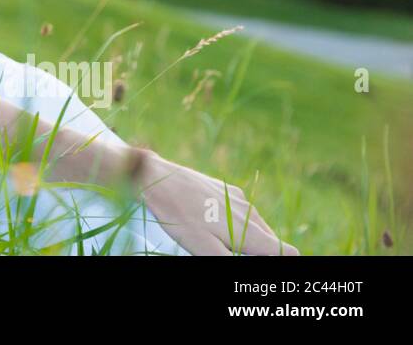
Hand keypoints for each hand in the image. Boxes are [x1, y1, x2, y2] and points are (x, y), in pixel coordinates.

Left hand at [132, 149, 299, 255]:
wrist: (157, 178)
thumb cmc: (179, 216)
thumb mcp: (204, 249)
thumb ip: (231, 263)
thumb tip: (252, 268)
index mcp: (251, 230)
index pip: (287, 252)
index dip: (284, 263)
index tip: (265, 265)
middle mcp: (250, 213)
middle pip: (271, 242)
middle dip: (262, 254)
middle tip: (236, 255)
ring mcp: (239, 199)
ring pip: (255, 227)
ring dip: (248, 240)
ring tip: (222, 244)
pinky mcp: (226, 190)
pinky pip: (239, 213)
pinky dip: (235, 224)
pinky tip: (211, 224)